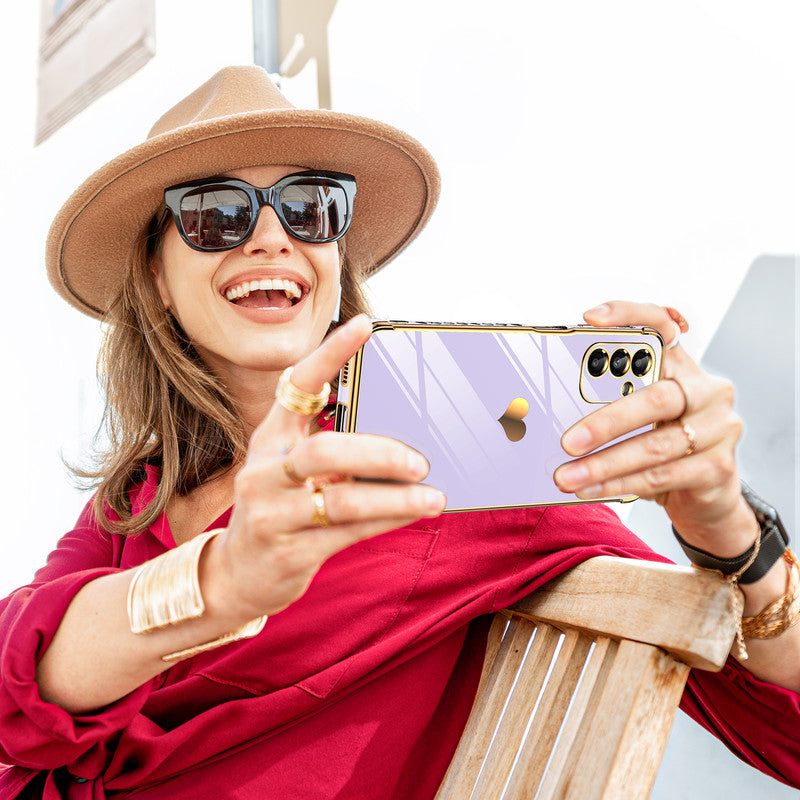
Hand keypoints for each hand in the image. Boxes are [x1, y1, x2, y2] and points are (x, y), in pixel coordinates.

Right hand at [211, 315, 446, 620]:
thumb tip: (400, 431)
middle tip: (420, 460)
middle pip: (323, 452)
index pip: (297, 386)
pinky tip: (413, 514)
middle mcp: (264, 471)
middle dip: (378, 454)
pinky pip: (346, 533)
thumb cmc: (280, 508)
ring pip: (340, 500)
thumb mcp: (292, 469)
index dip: (330, 354)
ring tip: (434, 496)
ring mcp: (272, 514)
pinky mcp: (288, 552)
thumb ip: (331, 446)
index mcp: (271, 439)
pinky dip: (385, 520)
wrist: (239, 572)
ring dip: (395, 498)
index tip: (365, 327)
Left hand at [553, 301, 755, 551]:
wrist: (707, 497)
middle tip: (567, 441)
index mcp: (683, 367)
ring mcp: (719, 429)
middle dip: (606, 422)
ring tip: (567, 476)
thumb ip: (611, 404)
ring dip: (604, 464)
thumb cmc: (662, 448)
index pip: (663, 326)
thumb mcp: (641, 420)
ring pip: (655, 446)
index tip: (590, 318)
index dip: (630, 316)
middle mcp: (707, 391)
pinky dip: (620, 484)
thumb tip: (550, 415)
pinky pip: (661, 476)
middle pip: (657, 397)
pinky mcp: (719, 467)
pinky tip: (592, 489)